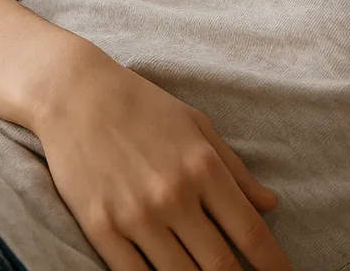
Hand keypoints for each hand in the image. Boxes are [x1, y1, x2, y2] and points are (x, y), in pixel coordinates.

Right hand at [31, 49, 291, 270]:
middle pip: (219, 264)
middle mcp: (174, 195)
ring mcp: (135, 216)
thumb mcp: (199, 127)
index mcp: (204, 167)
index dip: (273, 263)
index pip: (250, 232)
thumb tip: (271, 205)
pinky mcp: (101, 228)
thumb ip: (236, 170)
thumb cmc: (145, 107)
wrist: (77, 94)